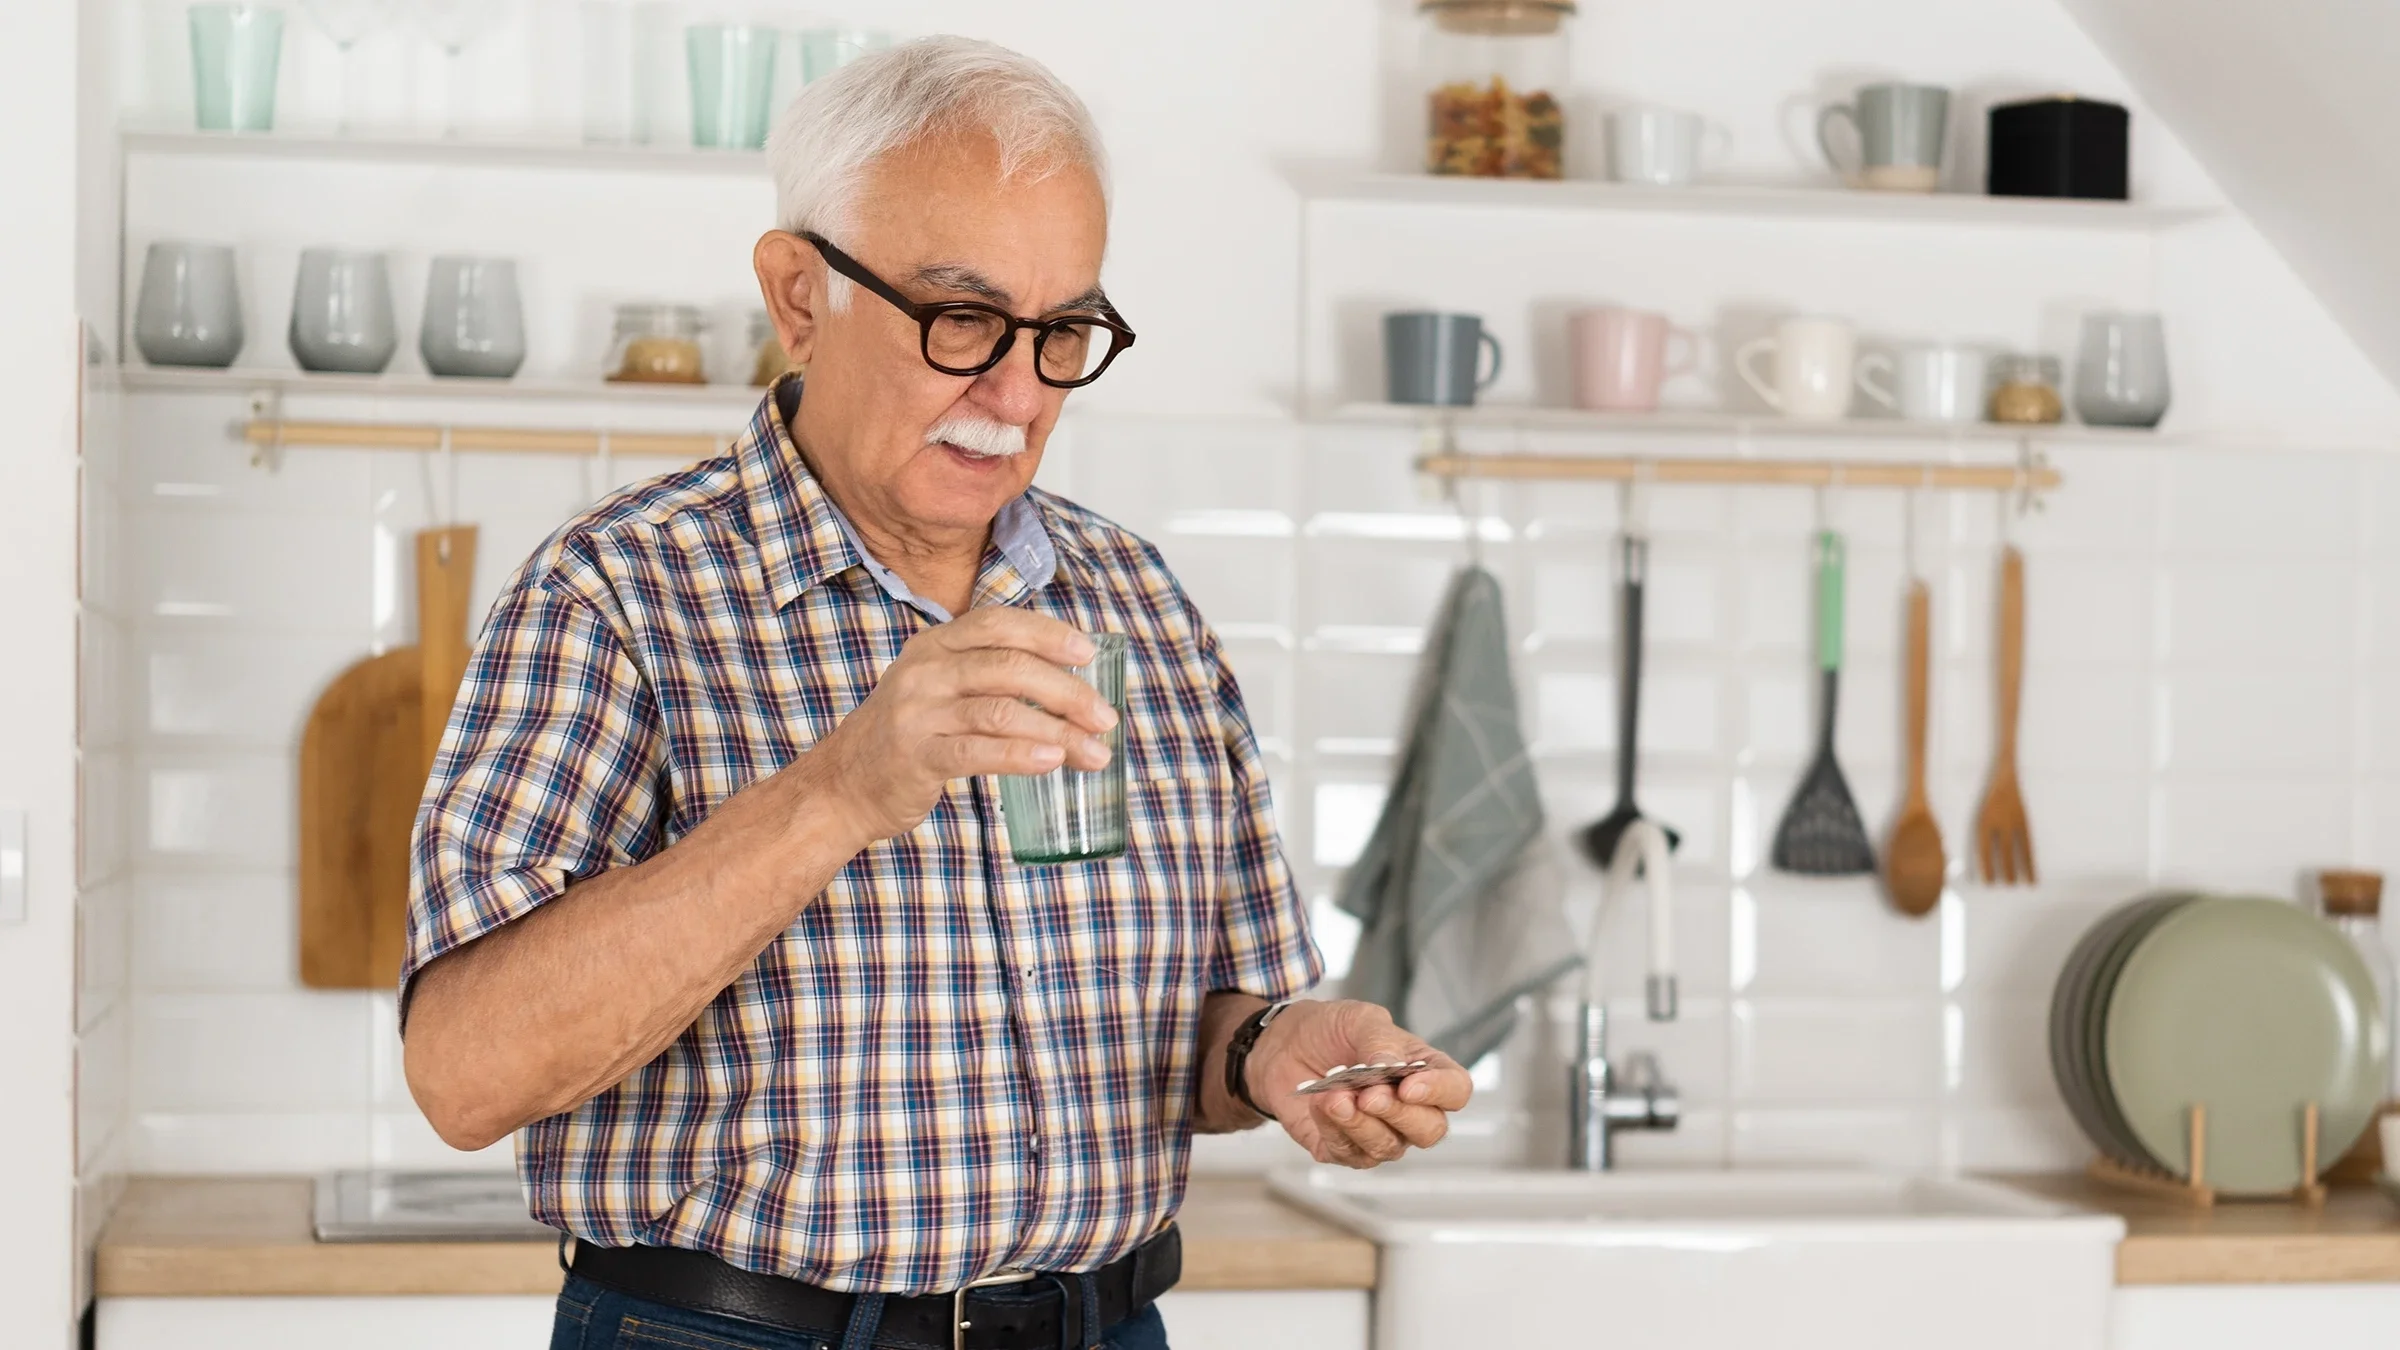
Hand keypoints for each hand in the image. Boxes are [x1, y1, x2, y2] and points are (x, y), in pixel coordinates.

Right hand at [803, 607, 1119, 844]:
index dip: (1048, 633)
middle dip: (1068, 691)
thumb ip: (987, 674)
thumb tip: (1069, 683)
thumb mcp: (939, 686)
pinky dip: (1022, 755)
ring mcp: (918, 712)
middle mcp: (926, 670)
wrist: (842, 785)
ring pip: (1003, 710)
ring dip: (1059, 731)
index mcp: (935, 644)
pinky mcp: (917, 755)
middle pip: (1011, 666)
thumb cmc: (908, 736)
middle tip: (1106, 718)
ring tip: (1095, 752)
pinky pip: (978, 751)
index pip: (999, 623)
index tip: (1089, 651)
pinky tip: (1053, 761)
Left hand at [1246, 1000, 1471, 1167]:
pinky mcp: (1345, 1149)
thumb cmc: (1332, 1030)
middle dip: (1398, 1114)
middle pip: (1430, 1130)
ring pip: (1388, 1147)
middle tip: (1367, 1095)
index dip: (1439, 1092)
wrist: (1285, 1045)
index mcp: (1425, 1072)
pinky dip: (1333, 1129)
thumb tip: (1392, 1067)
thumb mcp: (1359, 1019)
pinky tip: (1319, 1103)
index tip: (1407, 1085)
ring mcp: (1380, 1133)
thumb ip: (1379, 1040)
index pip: (1456, 1091)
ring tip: (1334, 1096)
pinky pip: (1349, 1153)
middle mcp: (1410, 1110)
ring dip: (1359, 1123)